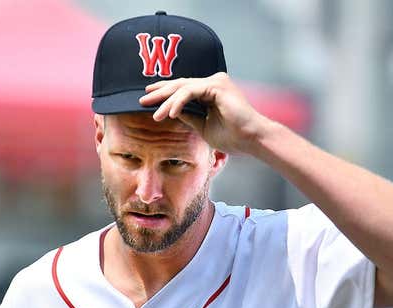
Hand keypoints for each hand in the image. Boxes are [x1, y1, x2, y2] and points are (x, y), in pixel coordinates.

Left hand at [139, 72, 267, 153]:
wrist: (251, 139)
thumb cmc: (232, 136)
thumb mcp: (203, 126)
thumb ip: (189, 116)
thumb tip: (172, 111)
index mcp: (211, 91)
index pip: (183, 88)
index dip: (165, 93)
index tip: (149, 100)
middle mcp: (214, 82)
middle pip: (180, 84)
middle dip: (160, 92)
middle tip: (141, 100)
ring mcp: (216, 81)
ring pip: (183, 88)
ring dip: (166, 102)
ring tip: (155, 115)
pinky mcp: (217, 86)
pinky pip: (190, 92)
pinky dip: (178, 102)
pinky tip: (170, 114)